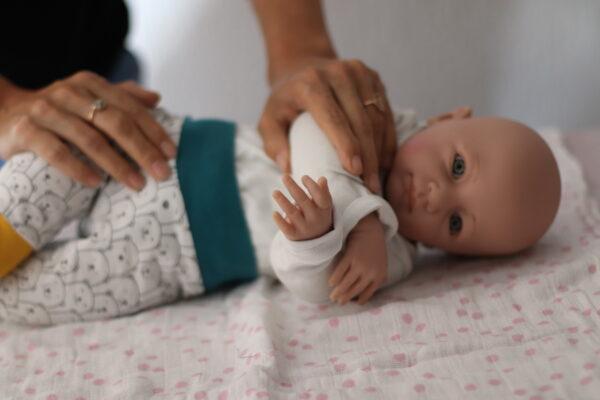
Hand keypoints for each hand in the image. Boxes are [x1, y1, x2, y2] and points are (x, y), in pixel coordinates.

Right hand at [0, 71, 175, 190]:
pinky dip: (77, 168)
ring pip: (88, 138)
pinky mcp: (25, 130)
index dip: (153, 131)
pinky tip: (96, 184)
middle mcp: (69, 92)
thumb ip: (121, 96)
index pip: (130, 108)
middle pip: (115, 122)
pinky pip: (55, 151)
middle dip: (143, 150)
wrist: (3, 113)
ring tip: (137, 184)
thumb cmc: (57, 112)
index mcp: (89, 84)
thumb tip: (156, 98)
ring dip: (117, 164)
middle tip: (162, 174)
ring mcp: (45, 110)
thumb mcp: (87, 98)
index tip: (172, 154)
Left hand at [257, 57, 396, 193]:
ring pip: (377, 116)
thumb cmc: (285, 100)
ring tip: (377, 177)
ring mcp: (358, 72)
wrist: (301, 65)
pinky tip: (384, 160)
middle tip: (370, 185)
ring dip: (380, 149)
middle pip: (360, 119)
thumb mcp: (269, 120)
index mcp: (311, 84)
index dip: (346, 145)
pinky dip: (387, 137)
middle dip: (368, 155)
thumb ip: (274, 144)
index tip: (355, 170)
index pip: (333, 117)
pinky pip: (385, 111)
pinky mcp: (372, 76)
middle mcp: (337, 72)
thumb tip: (288, 167)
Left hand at [272, 174, 332, 240]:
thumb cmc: (317, 214)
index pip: (320, 196)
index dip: (312, 186)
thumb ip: (322, 191)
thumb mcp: (323, 204)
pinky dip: (280, 221)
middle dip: (293, 187)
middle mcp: (315, 219)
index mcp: (324, 209)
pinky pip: (286, 228)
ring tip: (275, 192)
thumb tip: (322, 179)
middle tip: (284, 176)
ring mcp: (305, 228)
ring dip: (283, 201)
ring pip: (292, 213)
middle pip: (303, 201)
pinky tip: (274, 213)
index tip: (303, 177)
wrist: (315, 239)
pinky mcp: (294, 235)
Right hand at [328, 213, 386, 304]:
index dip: (359, 300)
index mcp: (379, 276)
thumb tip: (368, 293)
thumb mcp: (382, 265)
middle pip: (355, 290)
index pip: (368, 293)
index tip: (352, 303)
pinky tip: (330, 283)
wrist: (371, 231)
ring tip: (332, 296)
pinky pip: (340, 271)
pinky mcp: (351, 257)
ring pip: (346, 283)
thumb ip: (377, 278)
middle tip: (338, 302)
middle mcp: (370, 272)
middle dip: (345, 298)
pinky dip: (335, 278)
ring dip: (338, 291)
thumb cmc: (375, 249)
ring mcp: (360, 265)